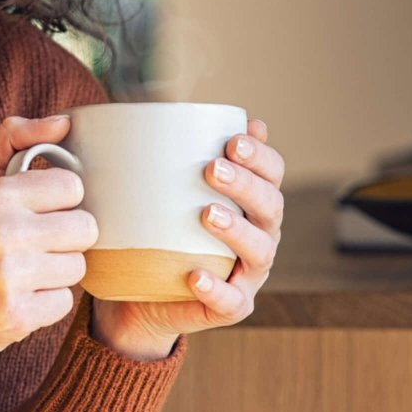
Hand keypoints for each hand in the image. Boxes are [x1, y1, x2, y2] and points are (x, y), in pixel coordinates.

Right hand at [0, 114, 93, 411]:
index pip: (72, 187)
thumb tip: (64, 121)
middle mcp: (1, 232)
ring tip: (21, 275)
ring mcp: (9, 277)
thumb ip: (13, 141)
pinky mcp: (16, 316)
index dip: (59, 202)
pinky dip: (45, 305)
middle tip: (31, 247)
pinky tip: (16, 300)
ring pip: (78, 267)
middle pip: (85, 228)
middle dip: (64, 239)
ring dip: (55, 273)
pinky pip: (64, 303)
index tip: (36, 213)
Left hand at [91, 119, 286, 359]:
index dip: (261, 157)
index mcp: (251, 203)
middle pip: (270, 207)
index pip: (272, 173)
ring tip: (207, 214)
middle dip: (246, 184)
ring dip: (237, 230)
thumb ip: (168, 156)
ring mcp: (248, 274)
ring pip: (260, 251)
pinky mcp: (230, 307)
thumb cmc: (155, 232)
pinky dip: (216, 288)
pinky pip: (230, 301)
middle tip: (212, 169)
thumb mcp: (159, 192)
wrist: (139, 296)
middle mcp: (259, 235)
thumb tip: (157, 105)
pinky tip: (196, 275)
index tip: (233, 140)